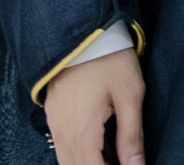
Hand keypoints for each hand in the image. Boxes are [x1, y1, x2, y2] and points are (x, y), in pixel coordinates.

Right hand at [44, 47, 144, 164]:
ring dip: (88, 164)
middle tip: (122, 161)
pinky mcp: (53, 116)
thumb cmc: (110, 60)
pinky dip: (77, 155)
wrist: (82, 32)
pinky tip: (96, 149)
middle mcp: (63, 133)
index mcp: (82, 132)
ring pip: (67, 161)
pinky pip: (61, 148)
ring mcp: (55, 125)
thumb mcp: (130, 95)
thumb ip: (131, 136)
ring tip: (112, 157)